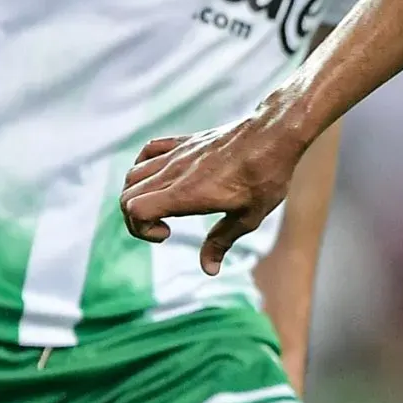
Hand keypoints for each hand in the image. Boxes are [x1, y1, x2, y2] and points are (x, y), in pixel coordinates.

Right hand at [119, 109, 311, 275]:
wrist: (275, 133)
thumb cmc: (266, 175)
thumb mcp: (248, 217)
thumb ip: (222, 242)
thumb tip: (208, 269)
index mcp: (187, 193)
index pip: (135, 209)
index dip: (140, 228)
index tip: (167, 234)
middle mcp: (175, 171)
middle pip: (127, 195)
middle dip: (135, 219)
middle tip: (163, 227)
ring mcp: (178, 153)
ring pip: (134, 174)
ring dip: (137, 195)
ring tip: (162, 206)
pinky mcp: (185, 141)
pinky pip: (149, 150)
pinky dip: (143, 166)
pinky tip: (161, 179)